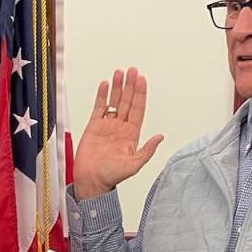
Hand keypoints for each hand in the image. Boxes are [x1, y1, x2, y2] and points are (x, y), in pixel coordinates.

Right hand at [72, 67, 164, 199]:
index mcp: (132, 134)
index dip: (140, 94)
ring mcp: (107, 125)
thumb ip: (147, 150)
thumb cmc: (111, 176)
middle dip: (130, 85)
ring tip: (119, 73)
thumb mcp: (134, 164)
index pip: (138, 109)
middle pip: (127, 101)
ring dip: (117, 87)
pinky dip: (101, 95)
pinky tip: (105, 85)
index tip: (141, 80)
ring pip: (114, 101)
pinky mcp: (94, 126)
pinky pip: (99, 107)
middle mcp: (121, 127)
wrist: (91, 181)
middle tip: (132, 70)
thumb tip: (160, 137)